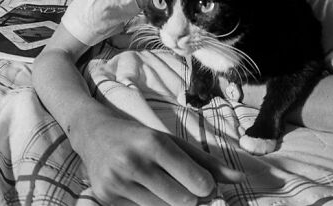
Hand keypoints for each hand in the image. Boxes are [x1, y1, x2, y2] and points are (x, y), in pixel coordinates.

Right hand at [73, 112, 243, 204]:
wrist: (94, 133)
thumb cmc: (141, 137)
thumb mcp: (173, 141)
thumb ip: (207, 161)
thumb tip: (238, 179)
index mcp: (155, 143)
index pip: (195, 181)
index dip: (207, 189)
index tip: (206, 186)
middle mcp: (134, 162)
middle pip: (182, 201)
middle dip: (192, 200)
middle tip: (191, 191)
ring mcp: (117, 182)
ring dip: (172, 204)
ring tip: (170, 189)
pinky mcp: (105, 198)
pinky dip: (151, 205)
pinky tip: (147, 191)